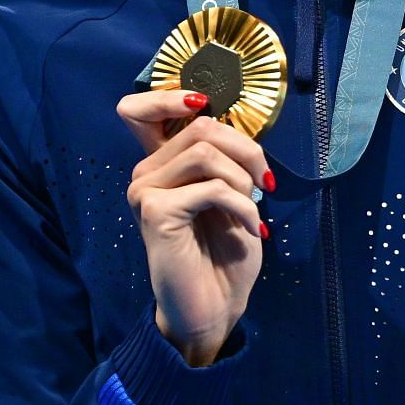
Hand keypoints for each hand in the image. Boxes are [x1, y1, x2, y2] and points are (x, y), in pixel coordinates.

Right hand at [117, 89, 272, 366]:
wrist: (214, 308)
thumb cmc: (225, 255)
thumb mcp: (232, 196)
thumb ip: (222, 159)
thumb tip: (234, 127)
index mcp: (162, 166)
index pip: (138, 110)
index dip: (170, 96)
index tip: (206, 107)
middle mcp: (145, 174)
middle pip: (199, 126)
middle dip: (246, 148)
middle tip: (266, 182)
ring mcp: (144, 192)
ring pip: (206, 152)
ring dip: (244, 179)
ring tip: (254, 210)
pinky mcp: (155, 212)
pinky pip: (213, 187)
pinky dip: (244, 206)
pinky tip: (252, 229)